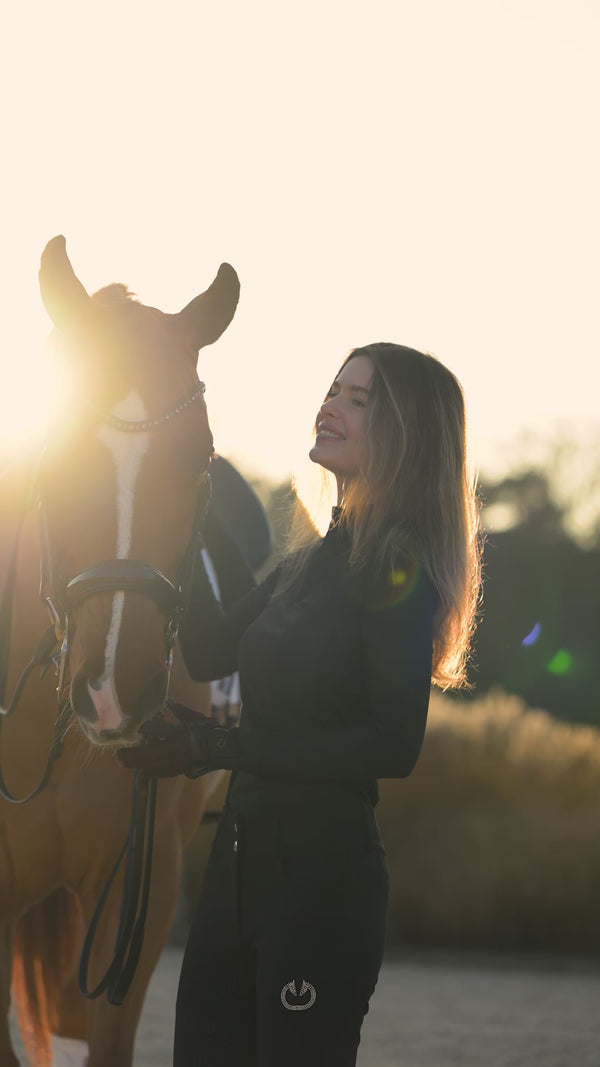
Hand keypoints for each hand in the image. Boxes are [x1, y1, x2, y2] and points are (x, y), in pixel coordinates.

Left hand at [117, 715, 240, 778]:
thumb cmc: (208, 731)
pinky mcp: (180, 769)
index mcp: (178, 738)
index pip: (155, 739)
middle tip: (119, 756)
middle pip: (149, 756)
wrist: (221, 749)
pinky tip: (144, 772)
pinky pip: (162, 772)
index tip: (131, 736)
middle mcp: (174, 753)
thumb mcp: (194, 718)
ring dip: (138, 765)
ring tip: (125, 763)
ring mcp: (177, 763)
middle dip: (132, 756)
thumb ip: (180, 711)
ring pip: (153, 766)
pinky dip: (151, 772)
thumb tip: (169, 701)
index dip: (141, 738)